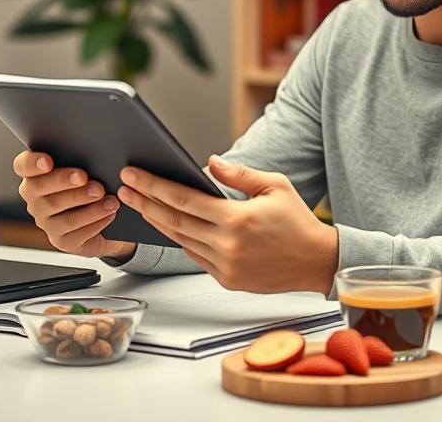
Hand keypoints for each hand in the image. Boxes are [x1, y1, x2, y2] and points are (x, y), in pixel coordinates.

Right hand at [13, 151, 136, 261]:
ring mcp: (46, 222)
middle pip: (40, 189)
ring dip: (87, 206)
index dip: (32, 163)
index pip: (23, 166)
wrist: (104, 221)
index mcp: (35, 177)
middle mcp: (35, 200)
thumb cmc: (91, 187)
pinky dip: (96, 223)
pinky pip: (77, 233)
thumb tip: (94, 150)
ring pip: (61, 214)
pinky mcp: (62, 240)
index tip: (48, 161)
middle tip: (85, 178)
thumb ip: (80, 160)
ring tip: (108, 199)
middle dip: (63, 182)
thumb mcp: (85, 170)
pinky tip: (109, 214)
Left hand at [116, 156, 338, 294]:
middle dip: (144, 202)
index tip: (132, 176)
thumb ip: (239, 174)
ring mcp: (225, 266)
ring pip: (179, 240)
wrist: (318, 262)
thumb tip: (209, 162)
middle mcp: (227, 245)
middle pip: (172, 220)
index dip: (153, 186)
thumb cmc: (298, 221)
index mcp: (236, 219)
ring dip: (156, 221)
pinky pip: (194, 256)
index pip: (183, 199)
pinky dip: (179, 239)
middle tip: (123, 188)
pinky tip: (167, 224)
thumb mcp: (275, 185)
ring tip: (138, 204)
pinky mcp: (227, 280)